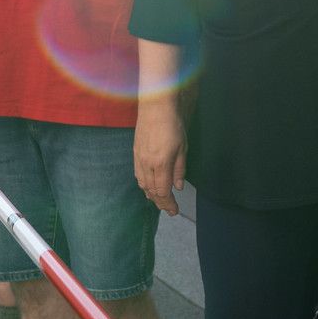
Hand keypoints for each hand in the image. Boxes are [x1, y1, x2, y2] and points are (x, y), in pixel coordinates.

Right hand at [133, 101, 186, 215]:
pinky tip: (148, 186)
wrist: (155, 108)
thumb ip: (179, 169)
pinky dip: (144, 184)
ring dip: (151, 195)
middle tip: (169, 210)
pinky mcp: (135, 153)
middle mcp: (148, 165)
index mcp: (161, 164)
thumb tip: (178, 187)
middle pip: (152, 191)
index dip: (169, 204)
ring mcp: (139, 159)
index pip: (163, 192)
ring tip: (160, 201)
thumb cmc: (173, 125)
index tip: (175, 211)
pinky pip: (138, 175)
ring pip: (143, 184)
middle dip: (161, 203)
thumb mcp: (182, 148)